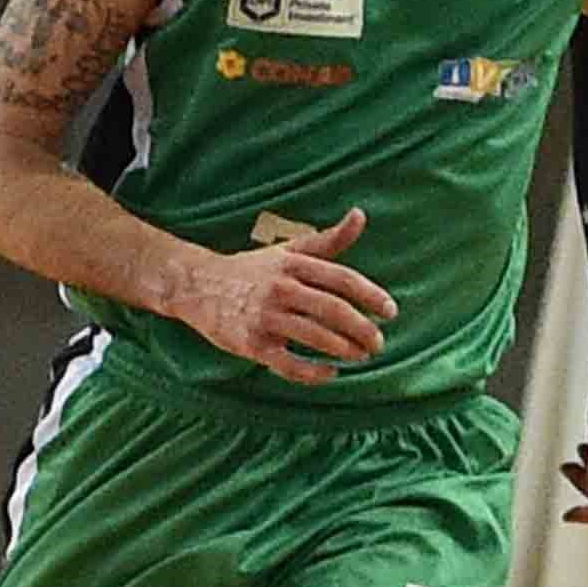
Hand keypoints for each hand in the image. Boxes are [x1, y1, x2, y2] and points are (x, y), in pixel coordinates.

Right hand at [166, 207, 395, 386]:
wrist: (196, 285)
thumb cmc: (252, 269)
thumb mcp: (288, 250)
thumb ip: (328, 239)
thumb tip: (361, 214)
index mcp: (291, 263)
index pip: (340, 278)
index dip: (370, 295)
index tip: (391, 312)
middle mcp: (279, 287)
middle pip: (332, 309)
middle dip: (362, 329)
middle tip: (378, 343)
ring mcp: (264, 316)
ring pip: (315, 336)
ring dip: (345, 350)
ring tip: (361, 355)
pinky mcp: (251, 343)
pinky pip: (289, 364)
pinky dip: (314, 372)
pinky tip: (330, 372)